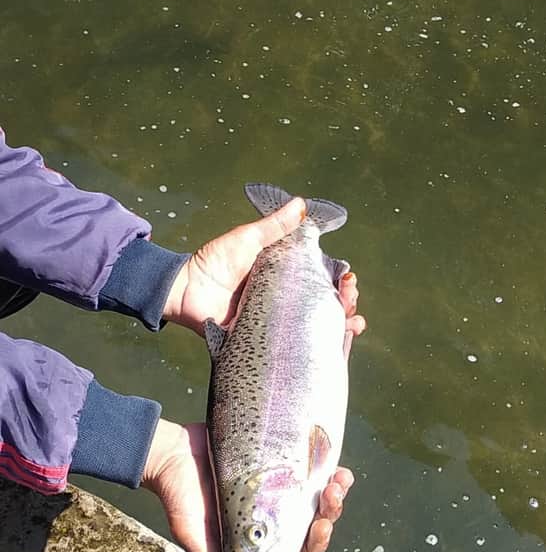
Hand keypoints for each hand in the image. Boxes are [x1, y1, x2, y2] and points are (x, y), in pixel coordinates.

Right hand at [142, 420, 356, 551]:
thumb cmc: (181, 498)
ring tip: (341, 477)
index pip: (298, 548)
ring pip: (315, 493)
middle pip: (313, 520)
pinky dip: (322, 462)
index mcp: (261, 539)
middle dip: (331, 511)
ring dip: (334, 489)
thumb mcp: (195, 536)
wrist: (170, 452)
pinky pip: (305, 464)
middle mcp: (272, 515)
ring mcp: (276, 486)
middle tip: (334, 494)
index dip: (316, 541)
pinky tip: (332, 457)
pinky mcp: (275, 459)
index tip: (322, 527)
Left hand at [162, 195, 365, 338]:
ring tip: (352, 321)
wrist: (186, 291)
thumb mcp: (248, 239)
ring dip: (342, 325)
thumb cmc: (214, 261)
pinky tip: (339, 342)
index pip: (321, 279)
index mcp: (285, 276)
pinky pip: (296, 347)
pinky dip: (321, 347)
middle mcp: (286, 300)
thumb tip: (301, 204)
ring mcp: (279, 322)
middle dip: (346, 302)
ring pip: (318, 327)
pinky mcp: (268, 341)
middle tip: (350, 297)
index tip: (349, 277)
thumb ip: (275, 226)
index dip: (340, 280)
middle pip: (326, 304)